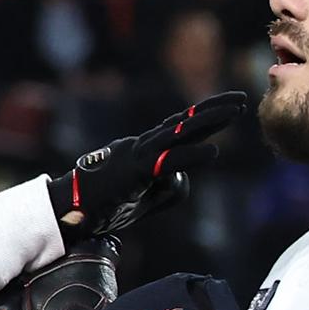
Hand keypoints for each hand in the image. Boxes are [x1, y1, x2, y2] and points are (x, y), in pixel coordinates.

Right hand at [46, 93, 246, 243]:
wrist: (66, 212)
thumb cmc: (101, 206)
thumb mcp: (144, 199)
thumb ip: (167, 188)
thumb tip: (183, 178)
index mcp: (145, 151)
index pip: (179, 128)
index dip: (205, 115)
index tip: (231, 105)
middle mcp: (143, 146)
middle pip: (184, 122)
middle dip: (214, 109)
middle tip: (242, 97)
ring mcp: (138, 155)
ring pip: (179, 132)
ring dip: (209, 120)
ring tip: (237, 111)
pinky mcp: (133, 171)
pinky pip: (166, 161)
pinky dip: (190, 157)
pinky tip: (212, 153)